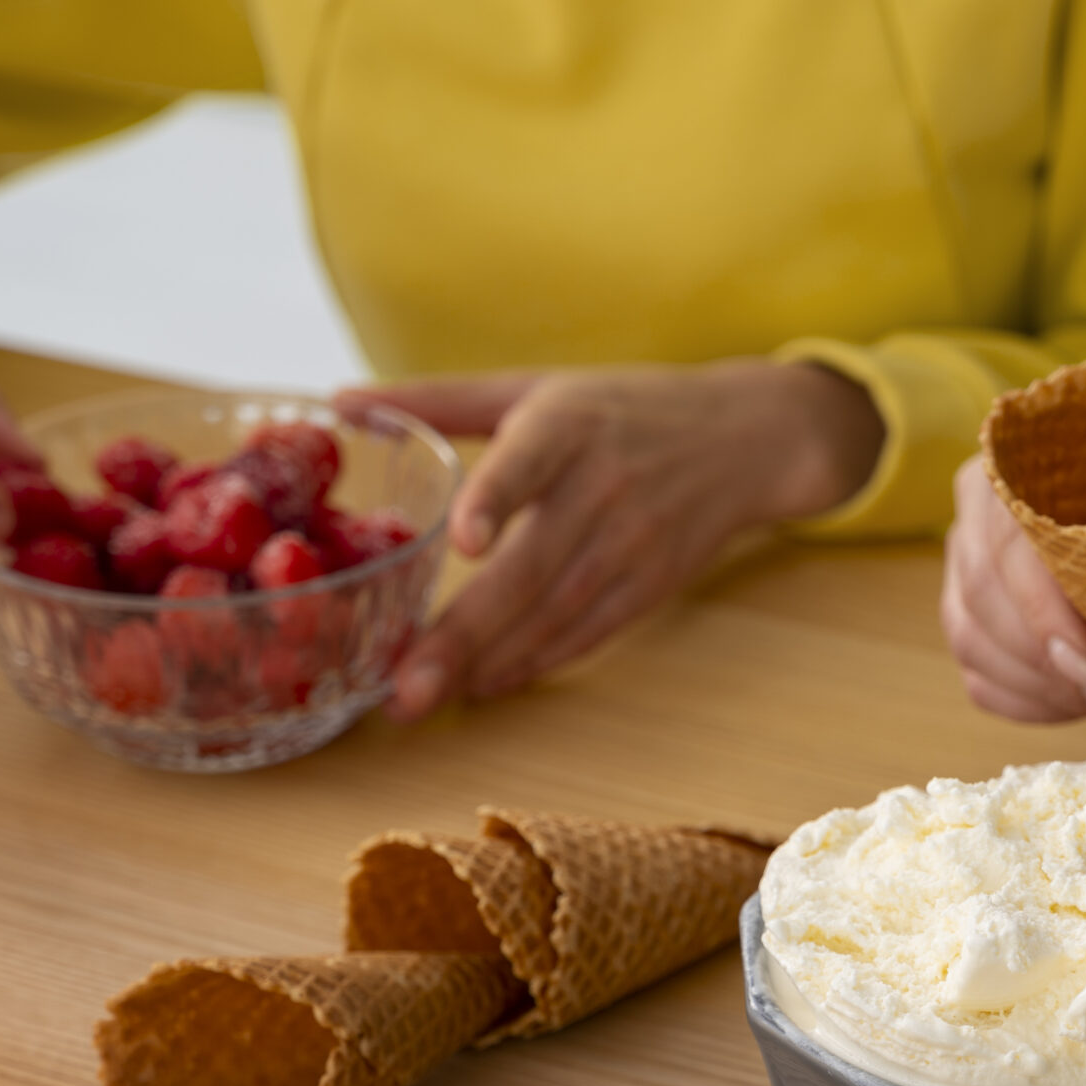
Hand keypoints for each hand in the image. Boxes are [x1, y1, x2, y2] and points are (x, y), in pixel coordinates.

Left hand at [339, 359, 882, 717]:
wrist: (747, 439)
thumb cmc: (621, 408)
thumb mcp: (537, 387)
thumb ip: (439, 399)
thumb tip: (338, 399)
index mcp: (566, 425)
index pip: (529, 462)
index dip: (498, 500)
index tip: (465, 544)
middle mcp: (602, 486)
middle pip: (529, 569)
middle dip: (464, 634)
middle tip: (402, 686)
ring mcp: (633, 541)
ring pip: (553, 615)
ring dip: (488, 663)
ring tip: (422, 698)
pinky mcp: (653, 581)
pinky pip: (587, 633)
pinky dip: (535, 663)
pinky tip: (485, 686)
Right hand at [940, 408, 1085, 721]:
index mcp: (1025, 463)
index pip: (1008, 542)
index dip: (1041, 608)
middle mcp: (979, 512)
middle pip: (982, 596)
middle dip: (1050, 663)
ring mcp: (968, 565)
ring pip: (972, 640)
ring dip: (1041, 688)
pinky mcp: (975, 614)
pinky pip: (979, 673)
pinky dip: (1028, 703)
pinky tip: (1083, 705)